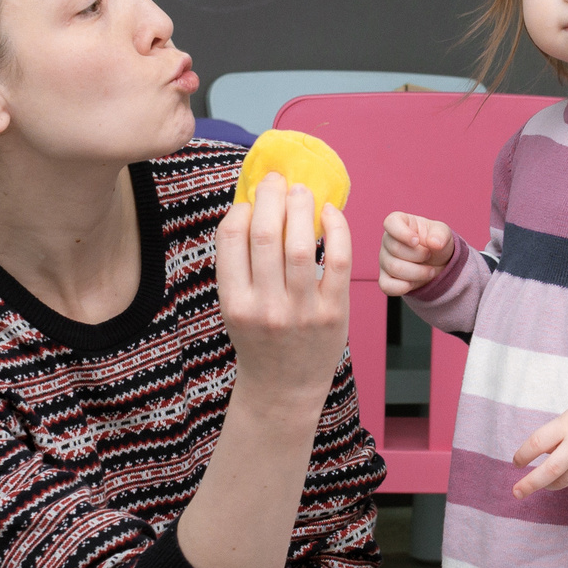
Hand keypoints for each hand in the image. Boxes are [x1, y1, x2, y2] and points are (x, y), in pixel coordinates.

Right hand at [216, 173, 349, 412]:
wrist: (284, 387)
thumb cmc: (259, 339)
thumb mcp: (235, 307)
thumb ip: (240, 265)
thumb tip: (253, 205)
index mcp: (234, 302)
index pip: (231, 238)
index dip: (241, 208)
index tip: (250, 199)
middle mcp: (265, 306)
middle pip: (265, 233)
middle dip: (271, 196)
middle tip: (277, 179)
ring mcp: (301, 310)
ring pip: (300, 243)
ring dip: (301, 206)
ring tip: (302, 191)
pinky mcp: (334, 312)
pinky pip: (337, 260)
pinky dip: (336, 229)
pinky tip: (330, 213)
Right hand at [378, 212, 454, 297]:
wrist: (439, 263)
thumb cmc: (436, 242)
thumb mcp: (443, 233)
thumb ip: (440, 235)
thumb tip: (434, 243)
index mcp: (399, 223)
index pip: (391, 223)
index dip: (402, 233)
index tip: (417, 241)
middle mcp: (388, 240)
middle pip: (395, 249)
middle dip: (419, 256)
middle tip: (430, 255)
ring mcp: (384, 260)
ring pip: (394, 268)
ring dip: (417, 272)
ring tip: (430, 271)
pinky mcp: (386, 279)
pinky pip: (386, 286)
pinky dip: (402, 287)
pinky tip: (414, 283)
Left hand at [512, 395, 567, 496]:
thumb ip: (555, 434)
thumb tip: (541, 454)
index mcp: (567, 426)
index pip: (538, 443)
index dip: (523, 455)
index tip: (517, 462)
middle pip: (550, 470)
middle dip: (530, 484)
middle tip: (516, 492)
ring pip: (563, 480)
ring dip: (547, 485)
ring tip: (539, 484)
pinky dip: (567, 477)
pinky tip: (567, 470)